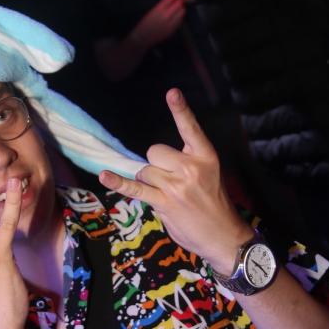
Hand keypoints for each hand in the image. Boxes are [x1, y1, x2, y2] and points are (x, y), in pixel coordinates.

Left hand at [98, 89, 252, 272]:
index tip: (172, 92)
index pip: (190, 128)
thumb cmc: (213, 204)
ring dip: (149, 183)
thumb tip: (154, 161)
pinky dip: (118, 183)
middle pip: (155, 151)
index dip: (181, 110)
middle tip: (170, 182)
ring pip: (145, 171)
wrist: (223, 236)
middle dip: (155, 165)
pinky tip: (105, 176)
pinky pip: (136, 188)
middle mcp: (191, 167)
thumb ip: (186, 162)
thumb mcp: (208, 175)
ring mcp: (177, 185)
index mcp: (205, 156)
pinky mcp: (164, 202)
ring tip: (168, 197)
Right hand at [133, 0, 184, 47]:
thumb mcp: (151, 12)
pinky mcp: (172, 30)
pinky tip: (177, 16)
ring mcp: (169, 24)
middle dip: (179, 0)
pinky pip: (180, 21)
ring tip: (179, 7)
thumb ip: (162, 5)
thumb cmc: (144, 25)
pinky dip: (180, 16)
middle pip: (178, 4)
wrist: (142, 38)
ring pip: (181, 12)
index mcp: (158, 10)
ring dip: (181, 8)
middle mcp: (165, 17)